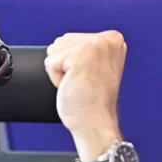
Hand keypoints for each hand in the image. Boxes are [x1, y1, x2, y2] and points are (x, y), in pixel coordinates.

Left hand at [44, 31, 125, 160]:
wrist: (95, 123)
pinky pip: (49, 63)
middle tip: (82, 82)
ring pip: (53, 52)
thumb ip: (83, 49)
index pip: (69, 40)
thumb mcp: (93, 66)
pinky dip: (55, 78)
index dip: (70, 61)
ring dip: (60, 71)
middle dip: (64, 65)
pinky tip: (73, 86)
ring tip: (78, 83)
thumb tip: (61, 43)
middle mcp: (106, 39)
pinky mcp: (79, 56)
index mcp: (112, 39)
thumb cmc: (92, 101)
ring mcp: (94, 46)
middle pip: (60, 43)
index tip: (87, 77)